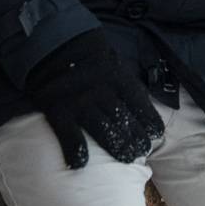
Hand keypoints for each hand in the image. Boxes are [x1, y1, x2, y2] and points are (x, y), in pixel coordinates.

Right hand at [23, 30, 164, 168]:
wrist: (48, 42)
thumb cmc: (85, 55)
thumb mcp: (109, 60)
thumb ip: (123, 79)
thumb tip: (141, 101)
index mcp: (116, 76)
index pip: (138, 101)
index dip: (149, 119)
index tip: (156, 133)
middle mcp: (100, 90)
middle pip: (123, 119)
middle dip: (136, 137)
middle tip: (142, 150)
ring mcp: (79, 101)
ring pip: (103, 129)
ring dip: (117, 146)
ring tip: (129, 159)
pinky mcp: (57, 109)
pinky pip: (68, 134)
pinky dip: (74, 149)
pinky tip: (80, 163)